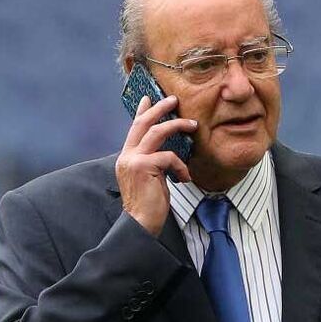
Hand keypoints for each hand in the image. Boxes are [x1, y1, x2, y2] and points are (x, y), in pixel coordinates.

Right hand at [116, 95, 195, 236]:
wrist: (140, 223)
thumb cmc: (149, 205)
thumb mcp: (150, 179)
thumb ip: (153, 163)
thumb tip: (167, 154)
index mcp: (127, 157)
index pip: (134, 129)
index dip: (142, 111)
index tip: (149, 97)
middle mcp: (127, 156)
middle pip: (143, 123)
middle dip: (159, 108)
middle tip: (174, 99)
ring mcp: (133, 160)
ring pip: (157, 132)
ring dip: (177, 125)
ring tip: (193, 125)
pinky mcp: (144, 167)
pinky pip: (169, 156)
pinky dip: (181, 165)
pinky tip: (185, 178)